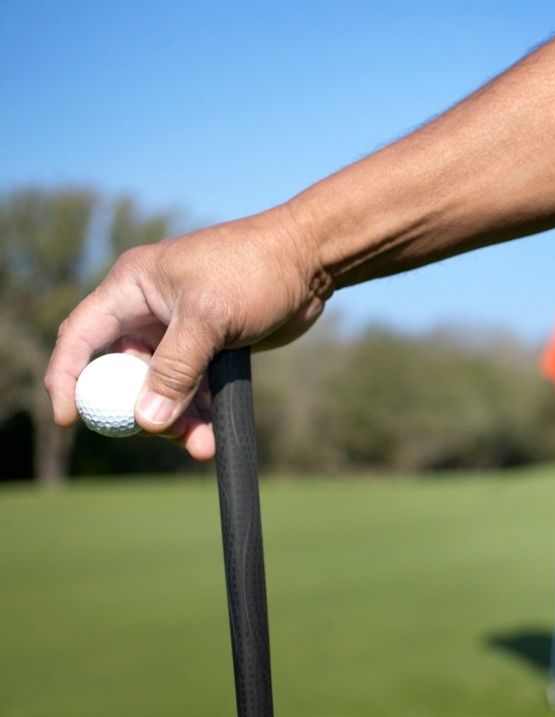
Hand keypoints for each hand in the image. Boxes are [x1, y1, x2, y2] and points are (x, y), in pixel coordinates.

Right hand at [44, 206, 328, 459]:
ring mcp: (180, 330)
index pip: (81, 337)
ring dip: (175, 419)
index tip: (69, 420)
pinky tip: (212, 437)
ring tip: (202, 446)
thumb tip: (146, 420)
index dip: (68, 378)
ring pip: (161, 387)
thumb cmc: (256, 270)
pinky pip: (193, 388)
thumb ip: (176, 368)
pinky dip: (199, 412)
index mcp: (132, 287)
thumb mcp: (210, 317)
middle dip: (137, 409)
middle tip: (160, 435)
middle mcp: (149, 310)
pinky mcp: (210, 347)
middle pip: (123, 373)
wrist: (311, 259)